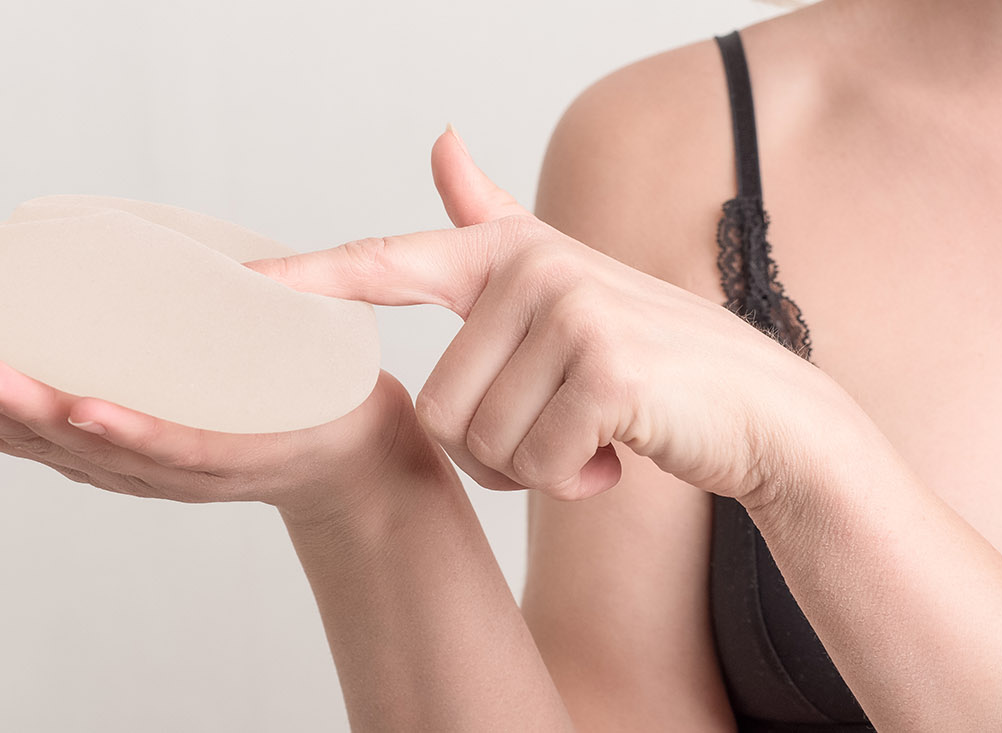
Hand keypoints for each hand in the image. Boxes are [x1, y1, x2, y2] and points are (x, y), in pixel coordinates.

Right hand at [0, 351, 441, 520]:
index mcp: (93, 432)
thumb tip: (63, 228)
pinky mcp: (228, 461)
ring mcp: (168, 464)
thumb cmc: (261, 399)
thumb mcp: (174, 356)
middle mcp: (116, 457)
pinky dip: (122, 431)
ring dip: (20, 409)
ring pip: (79, 441)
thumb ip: (121, 312)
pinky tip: (85, 410)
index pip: (0, 419)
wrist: (355, 453)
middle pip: (21, 434)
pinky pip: (169, 447)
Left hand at [244, 128, 867, 504]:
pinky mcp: (604, 369)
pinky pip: (530, 462)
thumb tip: (440, 137)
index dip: (306, 278)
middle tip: (558, 431)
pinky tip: (615, 455)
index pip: (385, 261)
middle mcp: (532, 267)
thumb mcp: (562, 282)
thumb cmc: (650, 360)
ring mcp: (570, 311)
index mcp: (506, 252)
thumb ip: (492, 218)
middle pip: (433, 408)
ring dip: (531, 469)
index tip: (239, 283)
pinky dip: (570, 481)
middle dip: (491, 449)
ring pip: (475, 442)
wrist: (762, 413)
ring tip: (589, 437)